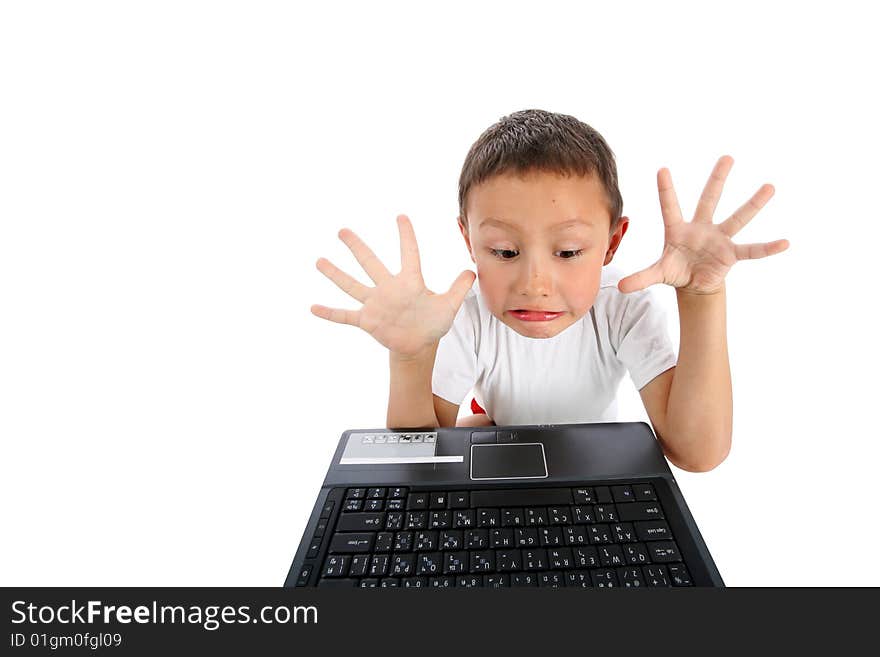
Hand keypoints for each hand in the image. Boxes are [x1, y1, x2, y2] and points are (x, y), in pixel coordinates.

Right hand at [310, 214, 475, 358]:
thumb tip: (473, 271)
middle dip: (357, 247)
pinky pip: (345, 315)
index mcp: (410, 282)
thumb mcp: (449, 307)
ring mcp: (375, 303)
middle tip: (343, 230)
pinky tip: (313, 307)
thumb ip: (459, 289)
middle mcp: (388, 288)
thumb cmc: (433, 323)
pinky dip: (330, 312)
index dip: (406, 236)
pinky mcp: (367, 320)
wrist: (418, 345)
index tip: (401, 217)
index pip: (409, 254)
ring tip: (319, 261)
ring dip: (336, 274)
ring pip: (353, 285)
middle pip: (370, 263)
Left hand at [618, 155, 789, 294]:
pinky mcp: (731, 253)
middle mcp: (701, 227)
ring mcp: (719, 238)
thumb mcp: (657, 273)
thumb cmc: (675, 271)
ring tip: (770, 187)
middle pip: (710, 199)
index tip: (661, 169)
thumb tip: (619, 286)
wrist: (693, 283)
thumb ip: (640, 278)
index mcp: (678, 229)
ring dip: (753, 204)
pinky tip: (785, 243)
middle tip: (728, 157)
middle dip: (717, 179)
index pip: (669, 206)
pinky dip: (767, 248)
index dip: (666, 190)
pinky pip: (752, 250)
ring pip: (737, 218)